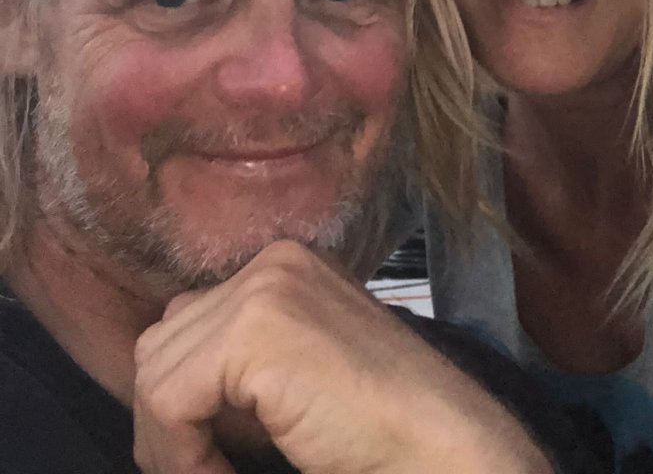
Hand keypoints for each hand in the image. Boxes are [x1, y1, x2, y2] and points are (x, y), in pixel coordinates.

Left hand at [133, 240, 553, 473]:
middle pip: (163, 341)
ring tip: (220, 472)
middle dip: (172, 417)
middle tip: (213, 467)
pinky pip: (166, 400)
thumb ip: (242, 361)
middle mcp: (274, 260)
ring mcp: (266, 287)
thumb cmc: (376, 429)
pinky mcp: (256, 328)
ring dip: (174, 441)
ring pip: (154, 371)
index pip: (187, 323)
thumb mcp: (297, 371)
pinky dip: (179, 455)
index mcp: (287, 264)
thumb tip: (162, 391)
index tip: (215, 454)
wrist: (438, 447)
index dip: (186, 400)